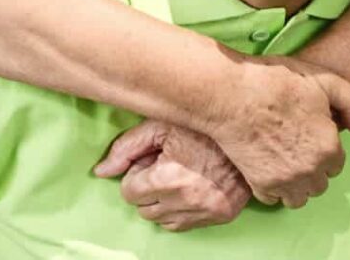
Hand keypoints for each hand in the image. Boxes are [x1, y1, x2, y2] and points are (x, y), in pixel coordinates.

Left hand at [95, 120, 250, 231]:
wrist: (248, 131)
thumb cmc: (202, 125)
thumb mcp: (161, 126)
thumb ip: (127, 147)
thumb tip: (101, 172)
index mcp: (168, 176)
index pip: (129, 191)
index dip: (137, 174)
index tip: (151, 161)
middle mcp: (185, 200)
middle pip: (144, 209)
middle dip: (147, 189)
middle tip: (164, 167)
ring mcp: (204, 211)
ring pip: (162, 220)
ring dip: (163, 201)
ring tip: (178, 176)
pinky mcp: (220, 216)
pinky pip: (183, 225)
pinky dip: (180, 210)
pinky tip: (189, 188)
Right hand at [207, 56, 349, 208]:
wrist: (231, 94)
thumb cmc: (275, 82)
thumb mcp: (322, 79)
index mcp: (329, 146)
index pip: (337, 164)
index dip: (324, 149)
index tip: (309, 137)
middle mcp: (311, 169)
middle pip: (320, 184)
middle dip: (312, 169)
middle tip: (295, 148)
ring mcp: (286, 180)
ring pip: (299, 198)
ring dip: (295, 185)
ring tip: (284, 164)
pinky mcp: (261, 184)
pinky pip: (274, 199)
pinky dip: (272, 189)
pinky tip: (267, 168)